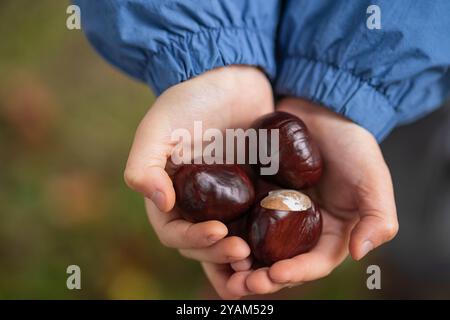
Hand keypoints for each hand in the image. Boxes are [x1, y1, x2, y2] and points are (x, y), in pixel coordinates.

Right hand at [123, 66, 273, 298]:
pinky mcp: (254, 192)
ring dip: (242, 258)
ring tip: (260, 261)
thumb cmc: (191, 99)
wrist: (232, 78)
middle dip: (220, 254)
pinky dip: (265, 238)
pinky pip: (259, 222)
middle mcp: (198, 203)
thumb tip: (161, 203)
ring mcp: (227, 200)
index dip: (193, 240)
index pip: (174, 232)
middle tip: (244, 253)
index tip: (219, 233)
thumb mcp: (159, 127)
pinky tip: (280, 243)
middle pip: (204, 244)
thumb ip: (144, 165)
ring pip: (231, 240)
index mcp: (170, 194)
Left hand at [226, 97, 397, 296]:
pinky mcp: (254, 196)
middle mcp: (299, 229)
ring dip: (239, 262)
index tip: (275, 275)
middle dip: (261, 278)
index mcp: (329, 233)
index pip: (313, 263)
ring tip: (225, 269)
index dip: (296, 273)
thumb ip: (376, 217)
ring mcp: (274, 214)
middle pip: (279, 263)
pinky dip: (228, 231)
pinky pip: (239, 218)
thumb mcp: (372, 178)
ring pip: (255, 246)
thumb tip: (360, 254)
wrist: (320, 110)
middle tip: (241, 285)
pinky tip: (214, 235)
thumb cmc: (352, 144)